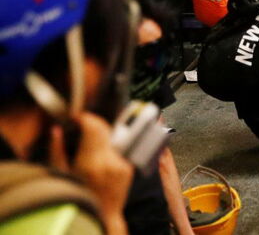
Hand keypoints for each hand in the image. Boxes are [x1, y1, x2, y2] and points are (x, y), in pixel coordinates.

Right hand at [50, 113, 133, 232]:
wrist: (101, 217)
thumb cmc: (77, 197)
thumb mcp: (61, 176)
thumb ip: (57, 151)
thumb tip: (56, 130)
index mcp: (90, 163)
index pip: (93, 128)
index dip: (86, 118)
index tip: (78, 116)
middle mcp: (109, 162)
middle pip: (104, 129)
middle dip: (94, 122)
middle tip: (83, 122)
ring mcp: (121, 165)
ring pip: (111, 139)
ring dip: (100, 137)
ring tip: (89, 143)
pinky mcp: (128, 168)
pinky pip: (117, 151)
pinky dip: (108, 151)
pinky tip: (99, 159)